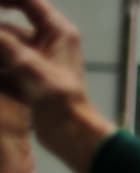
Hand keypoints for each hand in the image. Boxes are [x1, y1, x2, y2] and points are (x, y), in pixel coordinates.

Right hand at [0, 0, 113, 172]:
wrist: (71, 132)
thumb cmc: (57, 98)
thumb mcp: (25, 64)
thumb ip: (1, 41)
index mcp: (57, 30)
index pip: (27, 0)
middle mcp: (50, 39)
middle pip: (13, 22)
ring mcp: (41, 57)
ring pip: (7, 42)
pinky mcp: (33, 74)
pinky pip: (7, 59)